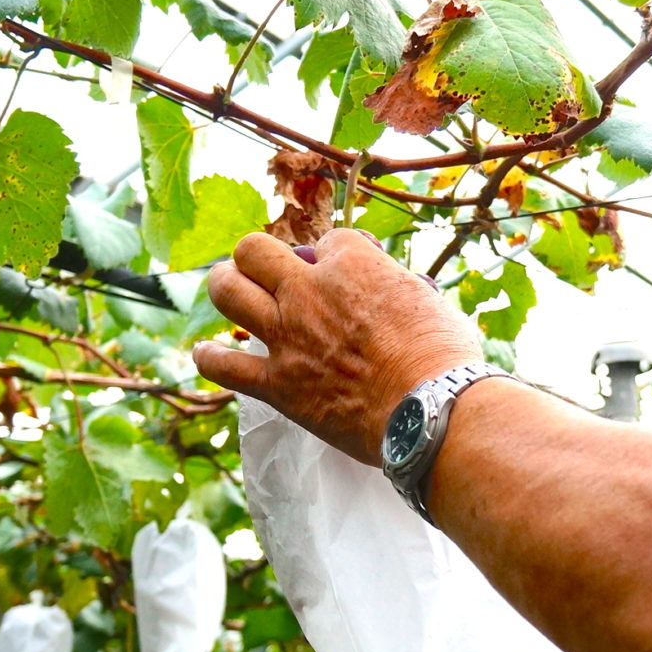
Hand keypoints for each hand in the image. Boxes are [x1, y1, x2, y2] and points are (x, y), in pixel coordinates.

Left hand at [191, 229, 484, 465]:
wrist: (431, 411)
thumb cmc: (445, 359)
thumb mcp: (431, 302)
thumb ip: (400, 289)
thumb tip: (398, 291)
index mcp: (354, 263)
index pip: (330, 240)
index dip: (334, 256)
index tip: (342, 273)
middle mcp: (310, 290)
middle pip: (255, 249)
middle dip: (259, 256)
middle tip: (268, 272)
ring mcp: (288, 336)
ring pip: (228, 291)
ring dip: (225, 287)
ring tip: (230, 291)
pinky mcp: (276, 384)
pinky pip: (223, 365)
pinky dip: (210, 358)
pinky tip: (207, 354)